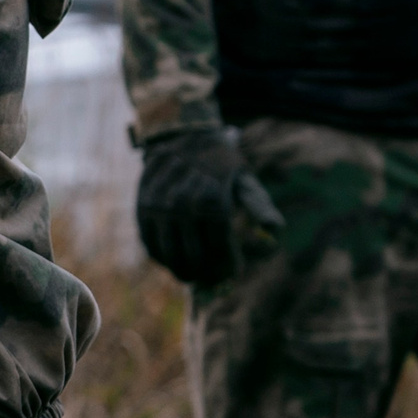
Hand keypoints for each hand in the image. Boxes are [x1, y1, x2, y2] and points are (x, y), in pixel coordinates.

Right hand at [135, 127, 284, 287]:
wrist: (180, 137)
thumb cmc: (219, 164)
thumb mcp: (244, 179)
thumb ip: (260, 206)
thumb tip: (275, 232)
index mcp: (212, 199)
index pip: (220, 247)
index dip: (228, 265)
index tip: (235, 272)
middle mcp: (182, 204)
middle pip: (195, 256)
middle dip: (207, 274)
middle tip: (214, 279)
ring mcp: (159, 208)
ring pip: (170, 255)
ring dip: (184, 271)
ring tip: (195, 276)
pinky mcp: (141, 209)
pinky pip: (151, 244)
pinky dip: (163, 258)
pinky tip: (175, 260)